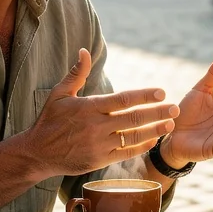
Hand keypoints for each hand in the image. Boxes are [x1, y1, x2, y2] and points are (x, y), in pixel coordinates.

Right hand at [27, 48, 179, 177]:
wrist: (37, 153)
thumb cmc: (50, 120)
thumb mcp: (59, 94)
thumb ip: (77, 73)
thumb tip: (85, 50)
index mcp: (89, 107)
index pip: (123, 99)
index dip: (144, 95)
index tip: (161, 92)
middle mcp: (96, 126)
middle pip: (133, 118)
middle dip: (157, 113)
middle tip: (175, 108)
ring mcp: (98, 145)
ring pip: (133, 137)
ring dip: (154, 130)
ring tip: (170, 124)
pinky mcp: (98, 161)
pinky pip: (125, 153)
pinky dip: (141, 147)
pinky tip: (154, 140)